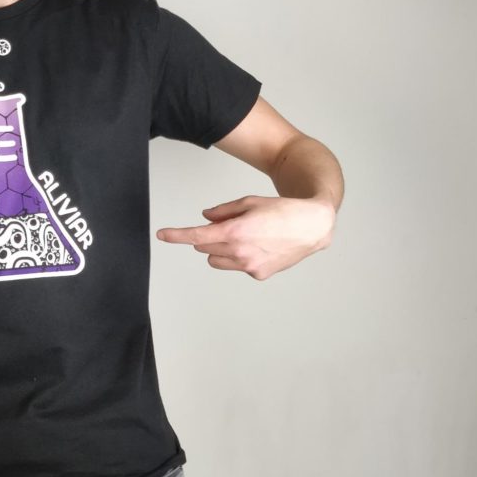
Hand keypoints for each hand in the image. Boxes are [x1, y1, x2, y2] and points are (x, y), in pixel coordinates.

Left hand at [156, 195, 334, 280]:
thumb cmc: (283, 211)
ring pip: (216, 260)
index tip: (163, 235)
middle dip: (208, 236)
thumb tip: (205, 218)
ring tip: (245, 236)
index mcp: (235, 232)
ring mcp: (249, 266)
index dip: (176, 235)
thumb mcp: (249, 202)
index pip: (196, 236)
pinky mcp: (258, 275)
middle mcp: (239, 252)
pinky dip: (239, 257)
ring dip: (220, 249)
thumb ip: (223, 211)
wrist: (313, 226)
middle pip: (205, 247)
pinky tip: (259, 247)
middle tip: (230, 224)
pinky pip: (236, 266)